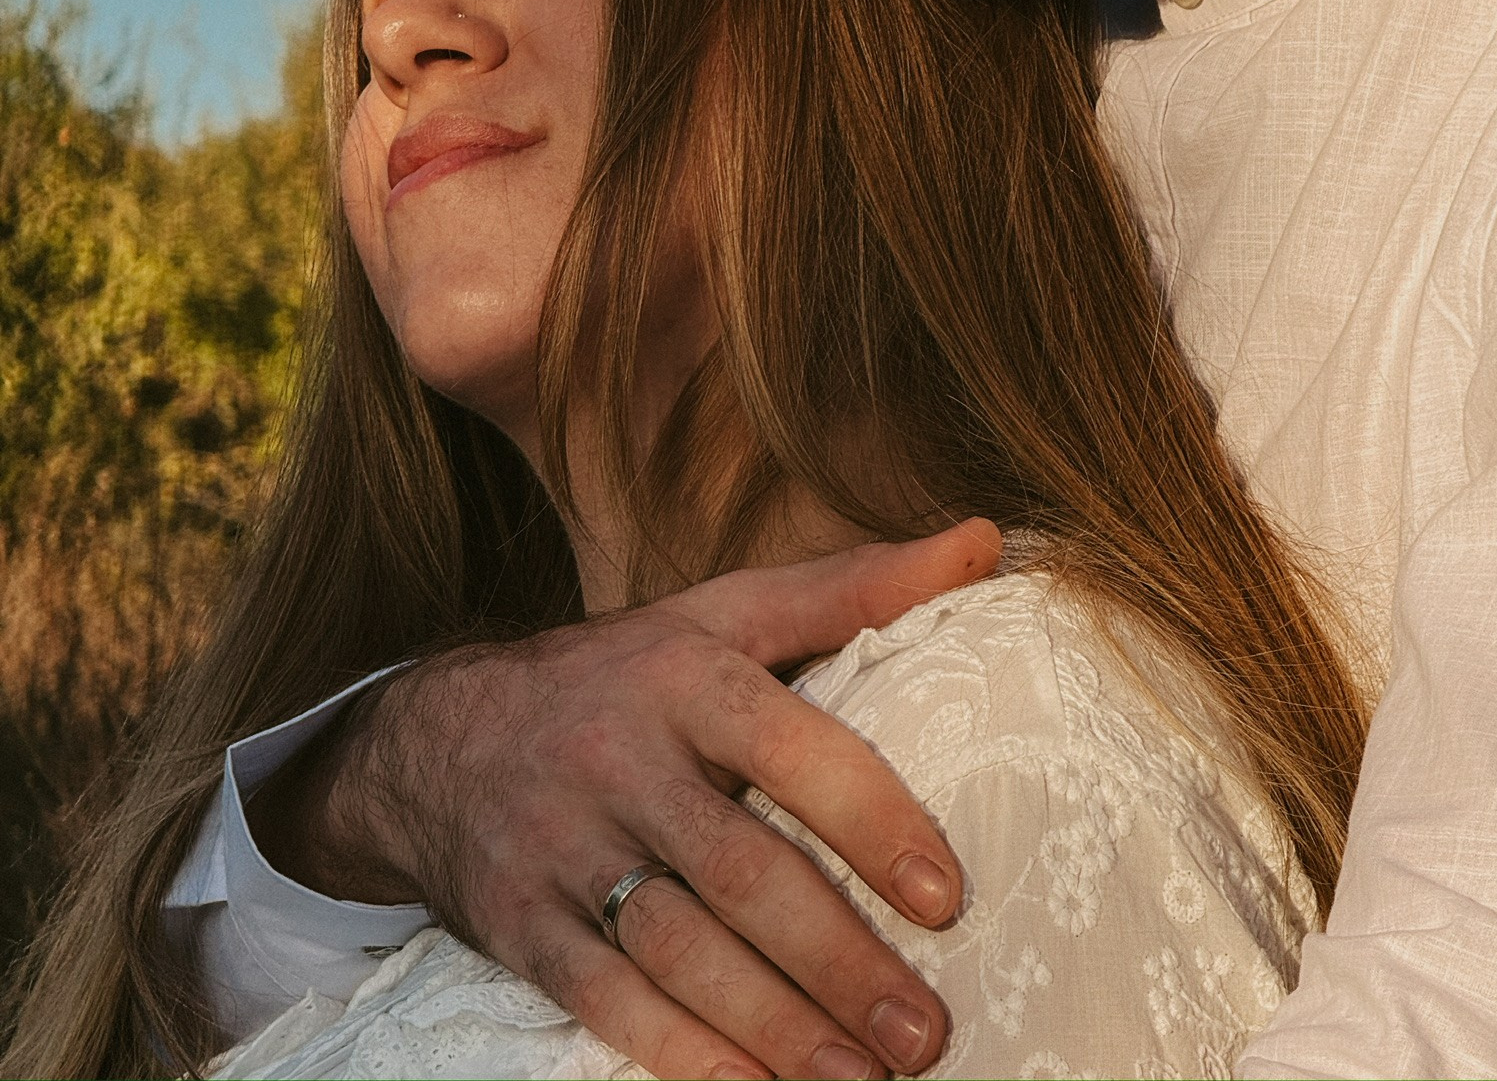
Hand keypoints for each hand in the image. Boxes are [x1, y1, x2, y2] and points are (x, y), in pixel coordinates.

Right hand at [248, 520, 1000, 1078]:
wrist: (438, 736)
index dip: (866, 817)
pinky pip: (603, 998)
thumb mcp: (725, 611)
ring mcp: (564, 845)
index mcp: (682, 674)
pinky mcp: (522, 923)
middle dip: (835, 958)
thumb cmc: (624, 672)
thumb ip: (854, 586)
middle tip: (924, 1034)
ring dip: (774, 1025)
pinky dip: (678, 1056)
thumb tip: (984, 541)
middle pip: (736, 869)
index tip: (944, 895)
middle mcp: (620, 756)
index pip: (785, 743)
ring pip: (675, 947)